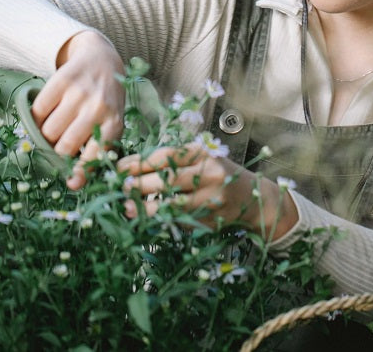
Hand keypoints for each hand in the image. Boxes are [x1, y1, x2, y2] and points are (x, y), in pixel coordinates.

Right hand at [31, 30, 125, 189]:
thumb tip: (74, 183)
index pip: (96, 155)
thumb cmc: (106, 100)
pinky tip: (47, 113)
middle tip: (57, 147)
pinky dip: (37, 116)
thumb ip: (97, 148)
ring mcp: (80, 92)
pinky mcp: (62, 79)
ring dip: (45, 135)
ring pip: (48, 130)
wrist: (102, 59)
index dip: (82, 172)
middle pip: (65, 146)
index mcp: (114, 122)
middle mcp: (99, 107)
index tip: (72, 183)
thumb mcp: (111, 121)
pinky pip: (38, 110)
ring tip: (53, 128)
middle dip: (57, 153)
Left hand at [117, 144, 298, 240]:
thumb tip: (132, 168)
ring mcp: (211, 198)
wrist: (254, 198)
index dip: (139, 162)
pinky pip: (180, 220)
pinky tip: (146, 219)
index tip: (119, 167)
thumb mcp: (201, 158)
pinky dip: (160, 219)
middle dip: (139, 184)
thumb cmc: (219, 174)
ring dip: (146, 207)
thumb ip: (174, 161)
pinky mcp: (210, 219)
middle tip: (120, 187)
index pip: (166, 156)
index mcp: (203, 153)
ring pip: (172, 204)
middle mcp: (210, 173)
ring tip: (126, 208)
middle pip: (168, 179)